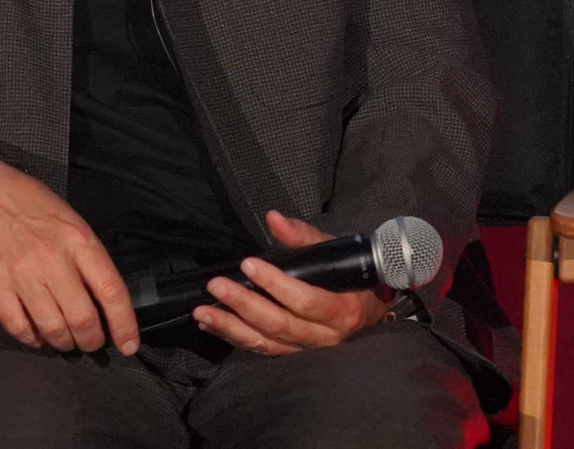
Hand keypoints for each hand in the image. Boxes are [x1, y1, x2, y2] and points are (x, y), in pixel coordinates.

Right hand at [0, 151, 138, 354]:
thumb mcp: (71, 220)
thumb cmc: (30, 205)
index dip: (124, 325)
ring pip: (53, 329)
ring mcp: (22, 274)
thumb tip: (103, 299)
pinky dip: (32, 339)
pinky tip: (37, 335)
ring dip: (63, 343)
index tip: (128, 345)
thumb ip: (87, 257)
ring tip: (64, 340)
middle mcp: (53, 259)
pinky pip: (19, 328)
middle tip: (90, 342)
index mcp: (78, 240)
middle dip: (91, 340)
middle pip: (82, 319)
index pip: (111, 291)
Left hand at [192, 211, 393, 354]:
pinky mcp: (294, 354)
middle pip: (280, 324)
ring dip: (232, 327)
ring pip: (267, 342)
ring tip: (203, 312)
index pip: (304, 300)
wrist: (370, 307)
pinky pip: (262, 350)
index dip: (275, 284)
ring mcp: (308, 349)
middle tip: (217, 285)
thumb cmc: (351, 275)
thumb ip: (303, 236)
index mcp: (342, 309)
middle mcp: (326, 335)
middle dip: (245, 304)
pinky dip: (235, 338)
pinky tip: (212, 327)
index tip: (248, 264)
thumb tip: (273, 219)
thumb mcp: (334, 250)